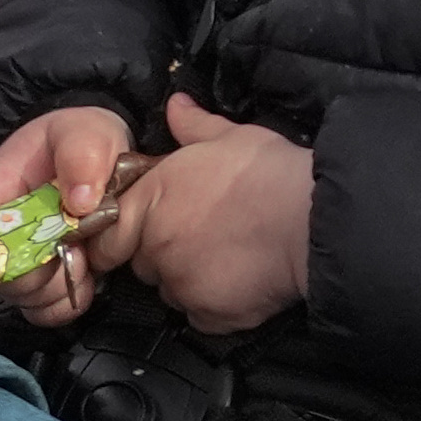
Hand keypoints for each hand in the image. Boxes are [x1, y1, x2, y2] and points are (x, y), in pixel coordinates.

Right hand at [0, 101, 139, 325]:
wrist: (106, 173)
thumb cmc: (79, 147)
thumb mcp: (85, 129)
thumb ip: (82, 151)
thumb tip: (80, 201)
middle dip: (36, 261)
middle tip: (75, 232)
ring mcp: (14, 269)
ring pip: (25, 296)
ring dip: (64, 276)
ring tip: (87, 243)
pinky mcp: (42, 292)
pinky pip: (49, 312)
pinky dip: (76, 295)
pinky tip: (90, 268)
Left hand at [86, 91, 319, 336]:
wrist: (310, 217)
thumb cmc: (269, 172)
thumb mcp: (230, 136)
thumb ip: (193, 125)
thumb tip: (176, 105)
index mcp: (151, 199)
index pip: (109, 230)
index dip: (122, 232)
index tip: (135, 233)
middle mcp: (156, 246)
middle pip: (143, 261)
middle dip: (163, 251)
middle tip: (201, 235)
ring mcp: (180, 284)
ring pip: (172, 289)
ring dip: (189, 277)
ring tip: (227, 256)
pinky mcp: (207, 315)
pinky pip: (200, 314)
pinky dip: (214, 303)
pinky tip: (241, 280)